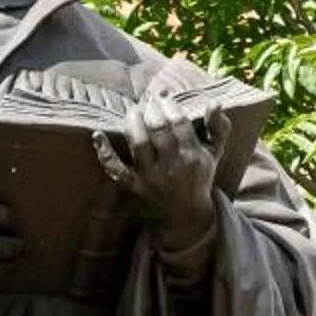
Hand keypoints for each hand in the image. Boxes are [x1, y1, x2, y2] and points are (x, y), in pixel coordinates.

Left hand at [93, 80, 217, 253]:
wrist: (184, 219)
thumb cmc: (198, 179)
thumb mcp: (214, 154)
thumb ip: (218, 127)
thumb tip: (214, 102)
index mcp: (193, 156)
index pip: (178, 121)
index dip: (168, 104)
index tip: (162, 97)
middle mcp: (172, 167)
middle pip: (158, 128)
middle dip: (151, 109)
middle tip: (147, 102)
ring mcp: (151, 178)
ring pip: (139, 143)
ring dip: (133, 121)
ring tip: (134, 112)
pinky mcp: (134, 188)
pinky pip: (116, 169)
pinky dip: (104, 153)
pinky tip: (97, 135)